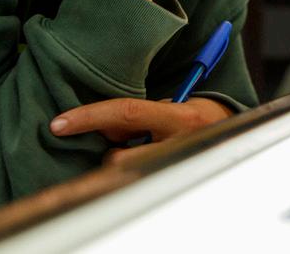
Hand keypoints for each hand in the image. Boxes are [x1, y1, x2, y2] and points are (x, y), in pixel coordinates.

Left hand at [50, 97, 232, 164]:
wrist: (231, 134)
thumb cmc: (197, 116)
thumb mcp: (173, 107)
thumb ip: (142, 114)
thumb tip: (102, 123)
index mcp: (179, 117)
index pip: (127, 112)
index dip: (90, 116)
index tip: (59, 124)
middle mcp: (177, 144)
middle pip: (118, 158)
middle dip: (109, 152)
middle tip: (117, 143)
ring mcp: (173, 166)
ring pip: (122, 173)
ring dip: (120, 163)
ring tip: (138, 151)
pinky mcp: (168, 181)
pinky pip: (132, 181)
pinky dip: (129, 171)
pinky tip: (140, 161)